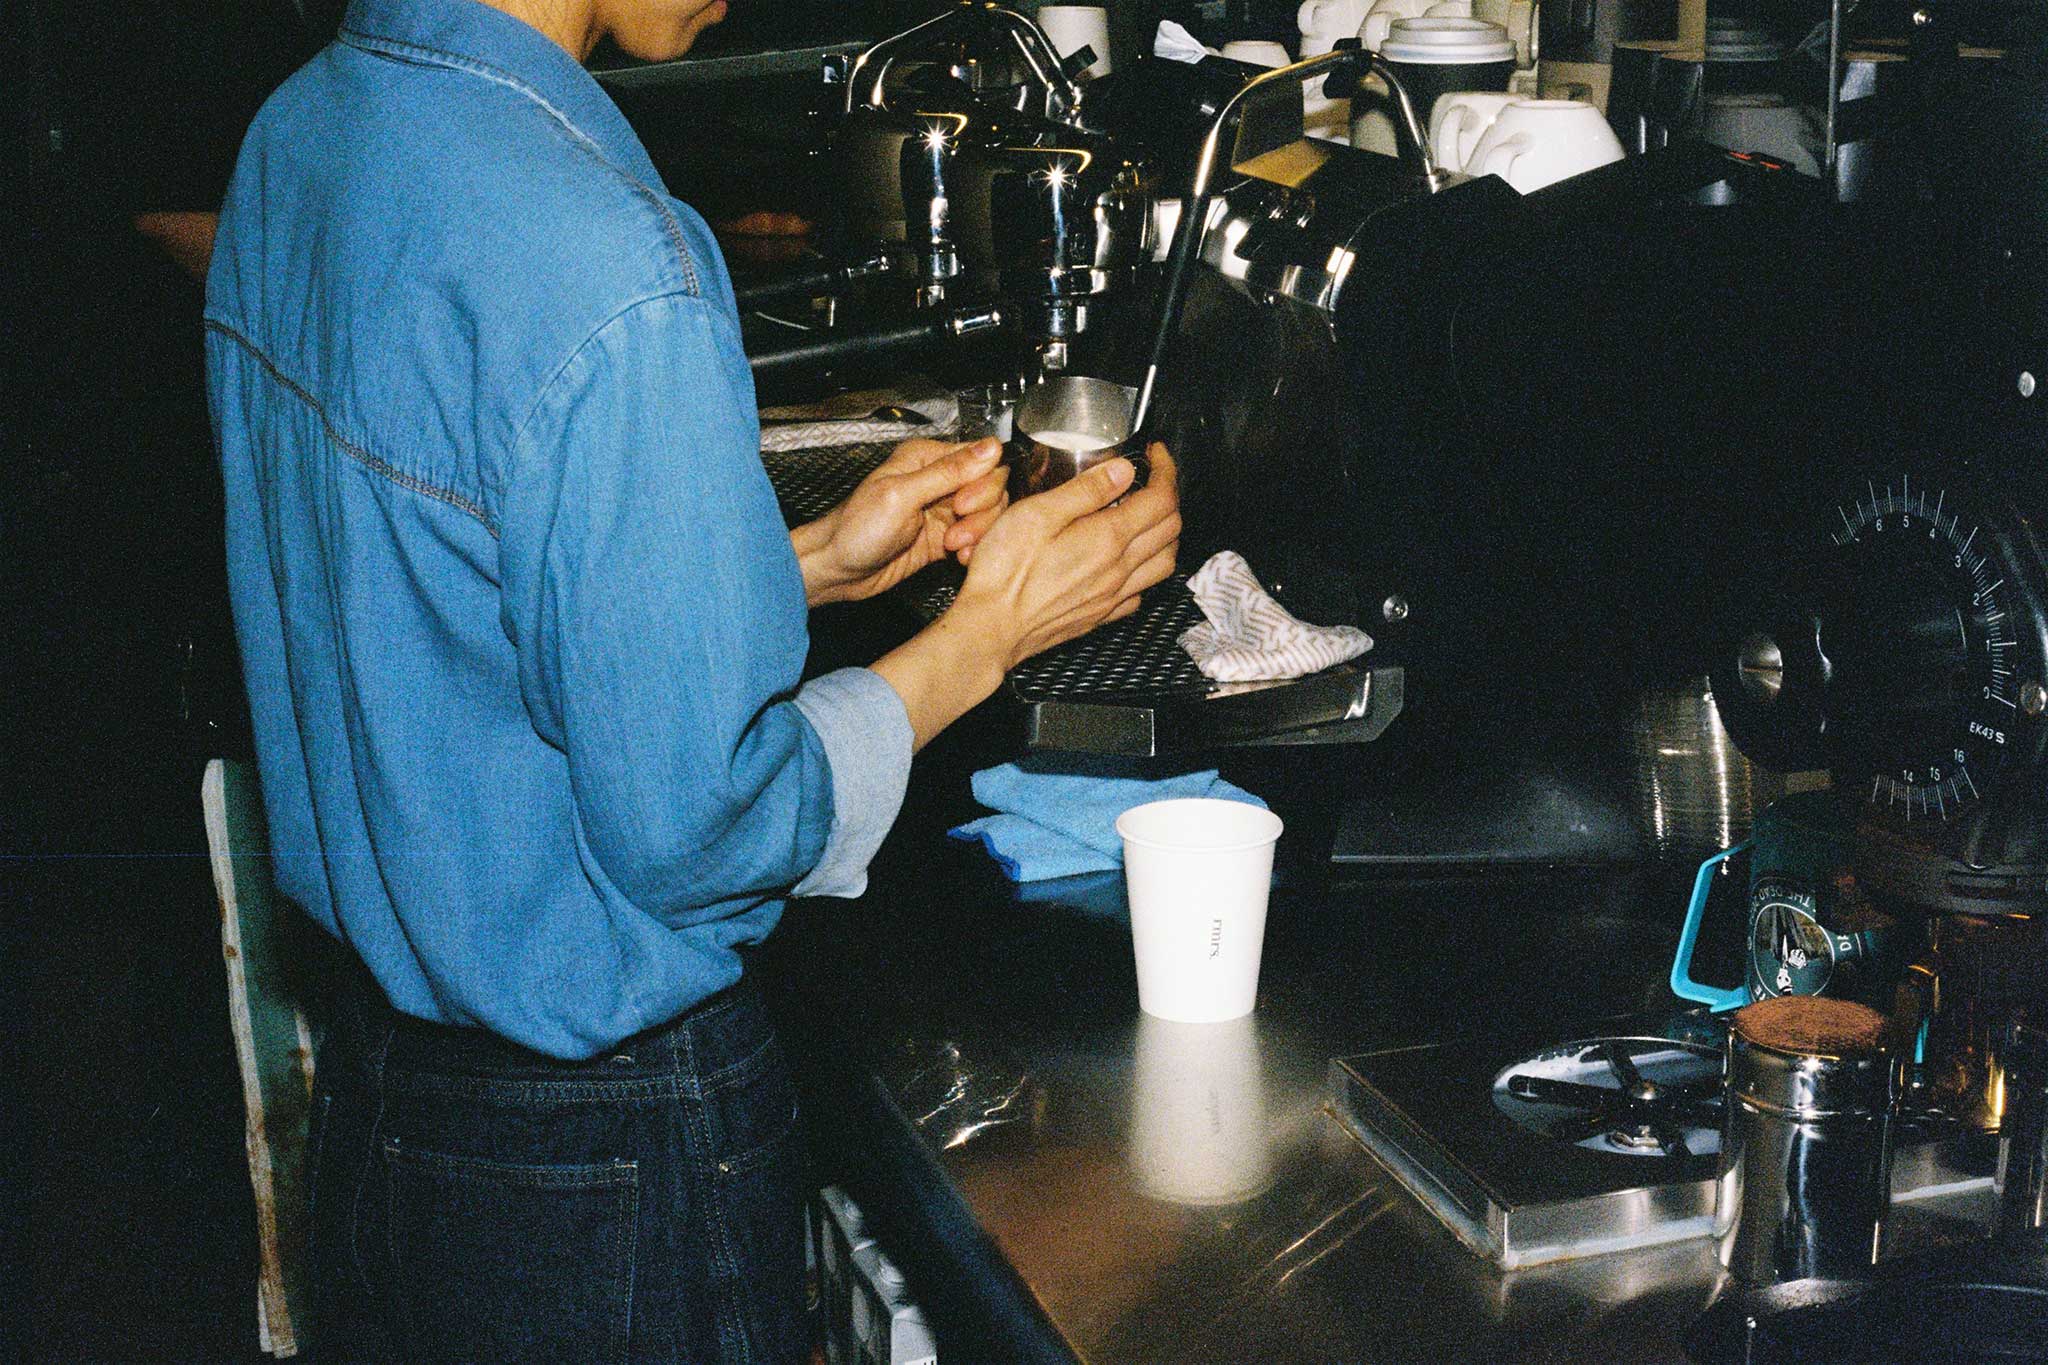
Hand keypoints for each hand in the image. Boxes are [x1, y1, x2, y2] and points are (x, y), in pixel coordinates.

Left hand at [791, 437, 1007, 604]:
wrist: (837, 570)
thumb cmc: (854, 530)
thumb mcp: (901, 496)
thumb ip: (948, 472)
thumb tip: (990, 448)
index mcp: (926, 458)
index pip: (982, 458)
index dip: (982, 483)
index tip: (962, 505)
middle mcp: (938, 480)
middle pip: (990, 487)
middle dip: (981, 513)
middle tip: (955, 533)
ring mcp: (942, 510)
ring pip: (986, 514)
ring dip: (978, 533)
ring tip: (953, 547)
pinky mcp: (944, 537)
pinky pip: (976, 537)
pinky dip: (974, 549)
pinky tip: (959, 558)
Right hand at [954, 443, 1180, 669]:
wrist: (990, 629)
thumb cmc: (1004, 572)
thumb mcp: (1037, 513)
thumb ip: (1085, 490)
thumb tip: (1124, 471)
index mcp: (1108, 538)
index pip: (1161, 499)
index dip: (1165, 470)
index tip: (1155, 455)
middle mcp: (1118, 570)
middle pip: (1171, 529)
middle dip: (1169, 496)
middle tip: (1152, 479)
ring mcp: (1112, 597)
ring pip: (1165, 563)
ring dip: (1166, 535)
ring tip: (1148, 517)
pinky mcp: (1100, 616)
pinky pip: (1141, 592)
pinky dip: (1147, 570)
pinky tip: (1128, 563)